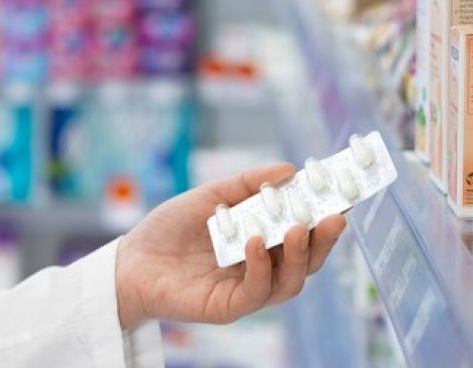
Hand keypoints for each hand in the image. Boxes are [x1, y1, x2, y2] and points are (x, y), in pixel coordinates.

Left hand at [115, 163, 346, 329]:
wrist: (131, 258)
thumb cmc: (170, 228)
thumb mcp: (210, 197)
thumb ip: (247, 185)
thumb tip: (289, 168)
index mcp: (262, 241)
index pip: (303, 232)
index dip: (325, 217)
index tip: (344, 195)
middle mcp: (262, 268)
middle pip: (307, 261)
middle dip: (324, 239)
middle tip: (334, 215)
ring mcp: (247, 290)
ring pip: (290, 281)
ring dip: (298, 255)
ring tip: (295, 228)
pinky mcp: (229, 307)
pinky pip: (256, 291)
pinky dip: (261, 267)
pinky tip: (255, 244)